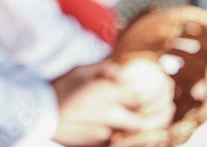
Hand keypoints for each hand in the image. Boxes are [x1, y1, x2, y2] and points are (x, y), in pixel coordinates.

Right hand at [51, 61, 167, 145]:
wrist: (38, 113)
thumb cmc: (57, 88)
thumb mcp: (79, 70)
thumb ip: (103, 68)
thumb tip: (121, 69)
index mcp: (106, 93)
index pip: (143, 93)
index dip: (159, 89)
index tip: (166, 85)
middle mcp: (110, 113)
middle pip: (147, 116)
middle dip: (162, 110)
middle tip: (169, 104)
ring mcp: (105, 130)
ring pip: (137, 130)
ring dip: (151, 123)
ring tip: (159, 117)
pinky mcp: (98, 142)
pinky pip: (119, 137)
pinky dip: (129, 132)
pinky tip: (132, 127)